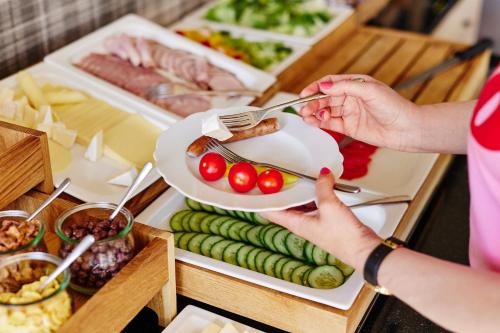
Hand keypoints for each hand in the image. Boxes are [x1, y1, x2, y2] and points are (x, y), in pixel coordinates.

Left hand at [261, 167, 380, 270]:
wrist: (363, 250)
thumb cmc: (344, 238)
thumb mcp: (330, 206)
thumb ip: (323, 187)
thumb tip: (322, 174)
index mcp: (295, 223)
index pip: (269, 211)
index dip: (261, 199)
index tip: (255, 185)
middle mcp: (300, 223)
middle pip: (284, 205)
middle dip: (281, 190)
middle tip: (276, 175)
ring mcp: (312, 222)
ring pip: (300, 203)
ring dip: (300, 191)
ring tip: (299, 176)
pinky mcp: (324, 220)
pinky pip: (313, 204)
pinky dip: (314, 194)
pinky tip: (321, 184)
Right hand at [300, 74, 420, 150]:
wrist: (405, 128)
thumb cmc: (393, 106)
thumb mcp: (369, 90)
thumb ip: (345, 87)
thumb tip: (324, 86)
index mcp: (355, 84)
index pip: (330, 83)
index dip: (316, 87)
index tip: (305, 93)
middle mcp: (350, 98)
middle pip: (325, 98)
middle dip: (312, 102)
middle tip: (303, 108)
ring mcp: (349, 113)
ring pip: (326, 111)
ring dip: (314, 113)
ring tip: (306, 115)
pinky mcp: (349, 127)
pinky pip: (331, 123)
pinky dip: (320, 123)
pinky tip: (313, 122)